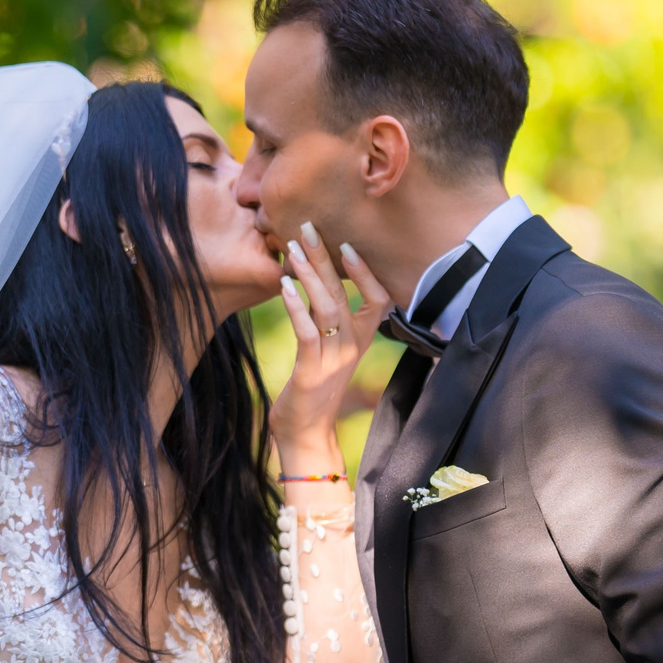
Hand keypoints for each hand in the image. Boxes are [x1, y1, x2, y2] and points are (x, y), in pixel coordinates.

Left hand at [269, 222, 394, 471]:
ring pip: (328, 308)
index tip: (346, 243)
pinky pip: (308, 332)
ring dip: (309, 275)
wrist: (306, 434)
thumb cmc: (312, 390)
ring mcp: (334, 360)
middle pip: (345, 294)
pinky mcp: (312, 372)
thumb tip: (318, 284)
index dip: (366, 271)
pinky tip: (283, 286)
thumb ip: (329, 322)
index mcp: (361, 341)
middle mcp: (353, 347)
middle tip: (308, 227)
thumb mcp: (328, 352)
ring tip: (293, 249)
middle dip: (326, 258)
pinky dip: (296, 307)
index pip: (379, 299)